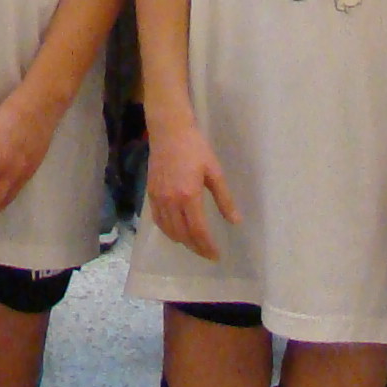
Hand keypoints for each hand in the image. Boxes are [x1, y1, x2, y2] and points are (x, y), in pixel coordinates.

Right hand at [144, 120, 240, 260]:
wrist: (169, 131)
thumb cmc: (195, 147)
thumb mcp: (214, 171)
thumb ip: (224, 199)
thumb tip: (235, 221)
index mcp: (189, 196)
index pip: (198, 231)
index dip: (207, 247)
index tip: (216, 255)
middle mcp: (171, 201)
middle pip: (183, 235)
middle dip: (196, 248)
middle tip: (207, 253)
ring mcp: (158, 198)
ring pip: (169, 231)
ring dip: (182, 242)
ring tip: (195, 245)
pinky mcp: (150, 194)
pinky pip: (158, 220)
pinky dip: (168, 231)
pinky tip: (176, 231)